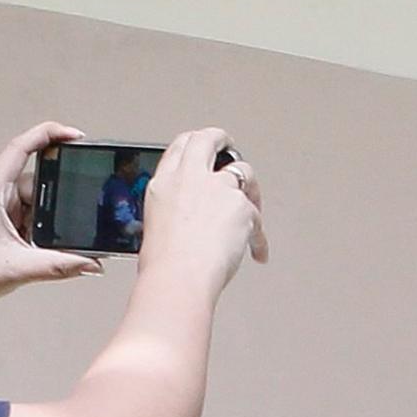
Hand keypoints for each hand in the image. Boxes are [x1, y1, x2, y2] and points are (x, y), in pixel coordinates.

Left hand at [0, 120, 106, 324]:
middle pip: (37, 181)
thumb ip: (60, 265)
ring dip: (51, 219)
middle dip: (60, 196)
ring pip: (36, 202)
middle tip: (81, 210)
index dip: (50, 134)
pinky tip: (50, 247)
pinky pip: (29, 218)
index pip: (22, 147)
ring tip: (62, 239)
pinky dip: (43, 230)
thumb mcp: (17, 268)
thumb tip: (92, 263)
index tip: (76, 136)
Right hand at [139, 127, 266, 287]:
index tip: (204, 145)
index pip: (180, 147)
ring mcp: (218, 188)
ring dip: (251, 188)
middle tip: (230, 146)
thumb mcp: (157, 225)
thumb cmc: (165, 263)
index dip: (195, 142)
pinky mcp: (241, 206)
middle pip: (208, 140)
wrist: (178, 276)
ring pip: (243, 171)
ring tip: (253, 207)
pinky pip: (257, 218)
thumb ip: (175, 210)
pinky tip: (257, 252)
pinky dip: (258, 238)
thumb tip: (190, 218)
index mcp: (165, 182)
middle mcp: (190, 178)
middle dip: (222, 139)